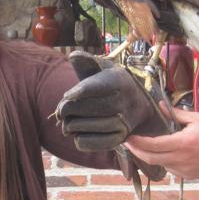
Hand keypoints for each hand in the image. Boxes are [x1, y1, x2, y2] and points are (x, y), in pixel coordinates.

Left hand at [55, 51, 174, 150]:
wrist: (137, 104)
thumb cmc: (110, 83)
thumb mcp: (103, 68)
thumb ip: (87, 61)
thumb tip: (72, 56)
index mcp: (119, 80)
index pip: (97, 86)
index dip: (78, 92)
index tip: (67, 96)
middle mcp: (124, 102)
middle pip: (87, 108)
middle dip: (67, 109)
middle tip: (61, 110)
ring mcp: (123, 123)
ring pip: (86, 127)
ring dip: (70, 125)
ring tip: (68, 121)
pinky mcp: (119, 139)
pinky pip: (90, 143)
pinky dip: (78, 140)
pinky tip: (78, 133)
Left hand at [126, 108, 198, 179]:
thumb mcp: (197, 119)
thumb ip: (176, 114)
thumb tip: (161, 106)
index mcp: (182, 143)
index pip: (152, 145)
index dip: (137, 143)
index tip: (127, 137)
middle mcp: (180, 159)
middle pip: (150, 158)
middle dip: (136, 151)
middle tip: (128, 143)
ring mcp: (183, 170)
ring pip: (159, 164)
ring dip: (151, 156)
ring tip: (145, 146)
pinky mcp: (186, 176)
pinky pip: (170, 169)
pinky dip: (165, 161)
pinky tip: (168, 153)